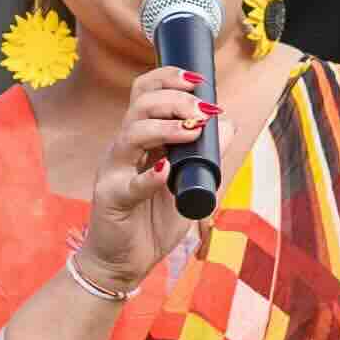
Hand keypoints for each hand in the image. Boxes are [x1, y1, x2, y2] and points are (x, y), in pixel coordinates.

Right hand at [72, 63, 210, 287]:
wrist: (125, 261)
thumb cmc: (152, 219)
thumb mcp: (187, 182)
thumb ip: (207, 154)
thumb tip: (228, 123)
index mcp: (140, 139)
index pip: (145, 93)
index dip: (169, 78)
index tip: (199, 81)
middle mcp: (123, 148)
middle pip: (139, 105)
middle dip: (174, 99)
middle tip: (203, 110)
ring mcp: (114, 171)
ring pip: (131, 134)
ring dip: (165, 127)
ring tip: (193, 130)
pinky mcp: (111, 199)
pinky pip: (129, 184)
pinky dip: (149, 176)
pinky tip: (165, 171)